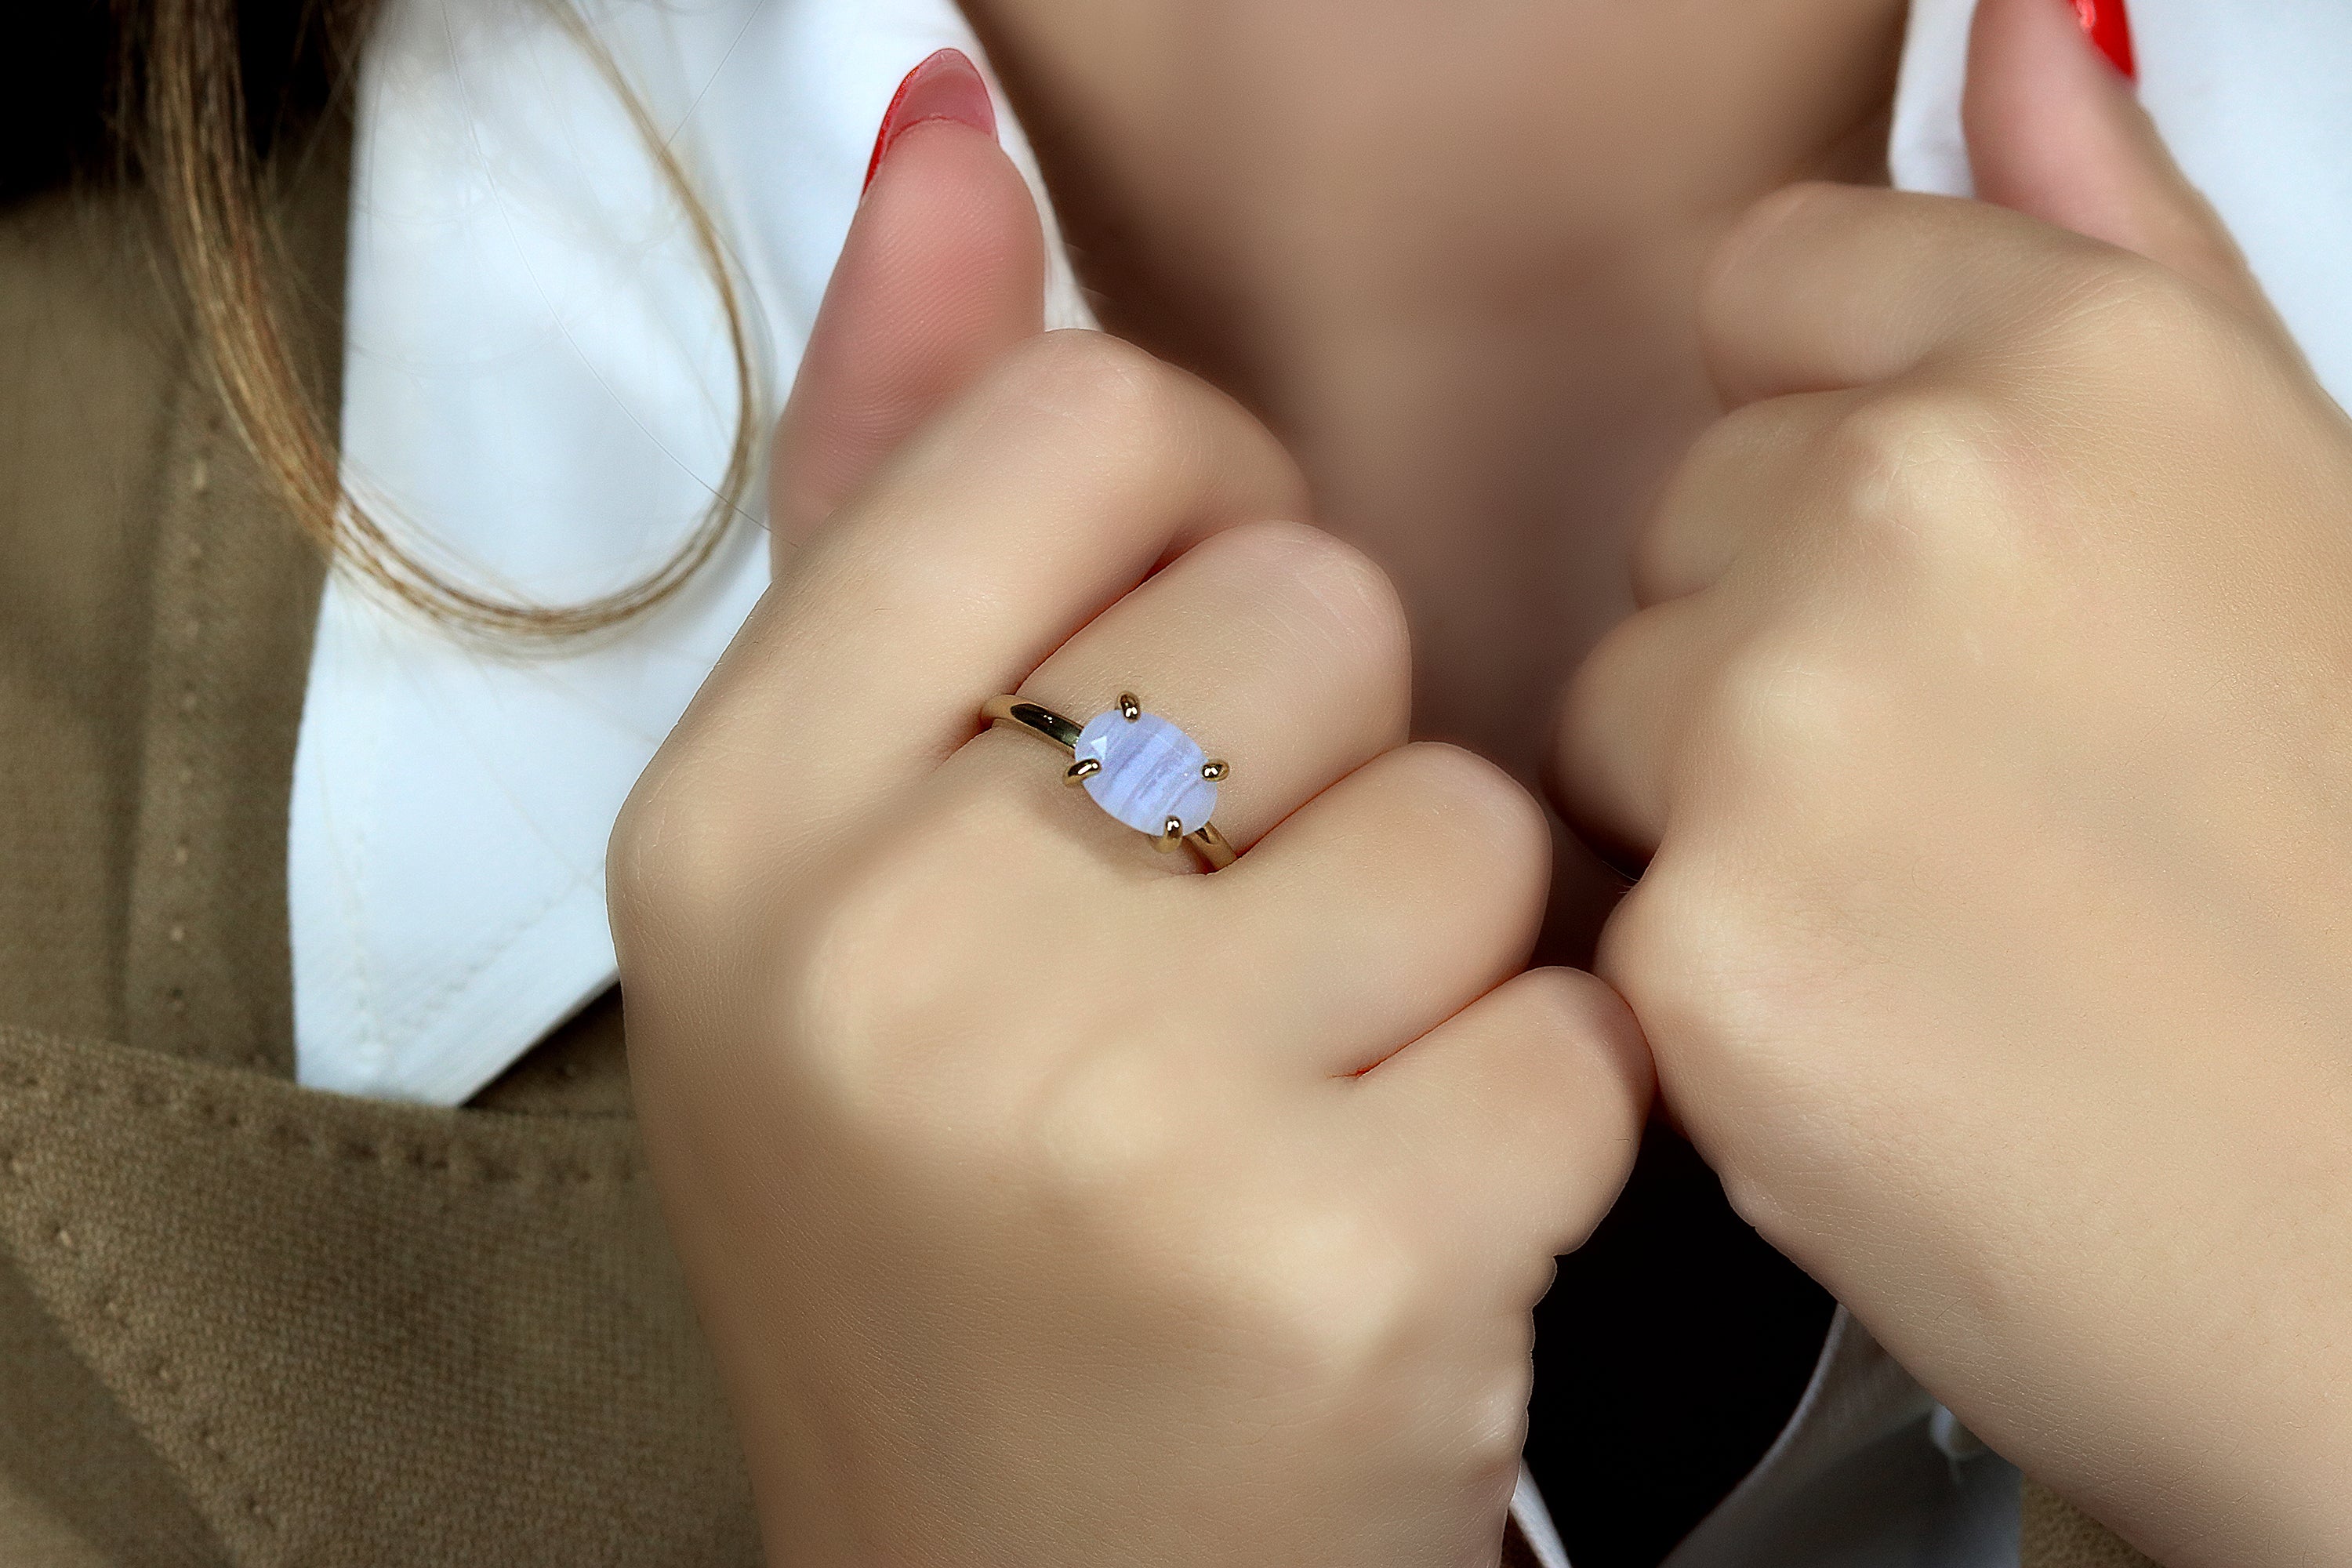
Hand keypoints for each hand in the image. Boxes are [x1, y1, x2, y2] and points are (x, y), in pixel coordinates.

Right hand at [613, 58, 1648, 1567]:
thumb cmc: (941, 1207)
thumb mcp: (834, 851)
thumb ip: (888, 472)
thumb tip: (940, 127)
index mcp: (733, 813)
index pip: (1086, 423)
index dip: (1205, 526)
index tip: (1186, 679)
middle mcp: (882, 945)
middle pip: (1312, 602)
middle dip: (1328, 765)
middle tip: (1225, 960)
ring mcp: (1101, 1116)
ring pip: (1479, 814)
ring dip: (1446, 953)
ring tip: (1312, 1096)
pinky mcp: (1335, 1268)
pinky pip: (1581, 1022)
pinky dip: (1542, 1112)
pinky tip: (1407, 1217)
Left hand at [1552, 2, 2351, 1561]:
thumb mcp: (2303, 514)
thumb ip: (2129, 252)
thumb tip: (2019, 32)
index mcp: (2081, 369)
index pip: (1776, 284)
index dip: (1833, 429)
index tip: (1927, 559)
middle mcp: (1915, 500)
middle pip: (1680, 520)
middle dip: (1776, 640)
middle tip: (1979, 803)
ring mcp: (1787, 722)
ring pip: (1611, 709)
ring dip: (1723, 810)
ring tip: (1936, 930)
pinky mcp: (1696, 945)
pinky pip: (1606, 902)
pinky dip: (1711, 980)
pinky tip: (1880, 1044)